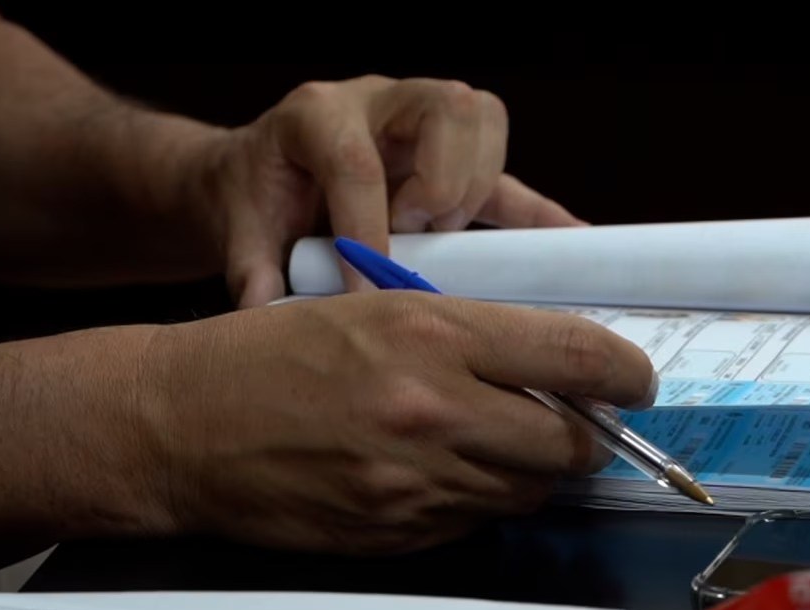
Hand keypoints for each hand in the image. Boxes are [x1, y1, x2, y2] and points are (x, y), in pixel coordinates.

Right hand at [139, 292, 656, 554]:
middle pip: (570, 443)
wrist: (180, 424)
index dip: (627, 373)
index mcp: (434, 334)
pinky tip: (436, 471)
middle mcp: (435, 411)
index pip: (578, 358)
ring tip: (488, 439)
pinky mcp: (397, 533)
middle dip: (583, 434)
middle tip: (569, 418)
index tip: (638, 380)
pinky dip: (476, 500)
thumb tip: (562, 367)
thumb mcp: (375, 306)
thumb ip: (475, 336)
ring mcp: (416, 483)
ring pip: (528, 490)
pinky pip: (476, 522)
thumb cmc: (273, 352)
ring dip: (529, 469)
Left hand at [201, 75, 584, 306]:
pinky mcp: (458, 159)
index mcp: (317, 113)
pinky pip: (510, 180)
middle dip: (441, 185)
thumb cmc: (253, 196)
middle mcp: (380, 101)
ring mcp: (425, 122)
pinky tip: (570, 247)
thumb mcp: (239, 228)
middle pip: (447, 107)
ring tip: (443, 244)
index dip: (367, 227)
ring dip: (475, 190)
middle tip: (417, 240)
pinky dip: (540, 217)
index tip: (366, 286)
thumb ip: (253, 267)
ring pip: (485, 120)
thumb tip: (268, 308)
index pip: (357, 160)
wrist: (255, 175)